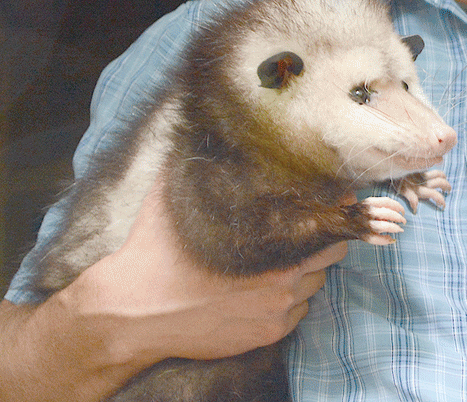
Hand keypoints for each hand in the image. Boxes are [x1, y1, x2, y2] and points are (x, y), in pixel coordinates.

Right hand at [69, 179, 347, 366]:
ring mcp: (277, 311)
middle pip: (330, 254)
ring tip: (280, 259)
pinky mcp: (267, 336)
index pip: (329, 224)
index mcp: (272, 244)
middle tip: (302, 232)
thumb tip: (208, 131)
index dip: (334, 210)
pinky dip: (289, 301)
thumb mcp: (175, 196)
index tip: (334, 200)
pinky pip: (298, 313)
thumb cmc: (155, 253)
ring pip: (316, 285)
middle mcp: (283, 280)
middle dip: (321, 240)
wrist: (132, 313)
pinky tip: (265, 288)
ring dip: (306, 271)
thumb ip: (201, 164)